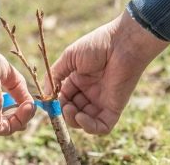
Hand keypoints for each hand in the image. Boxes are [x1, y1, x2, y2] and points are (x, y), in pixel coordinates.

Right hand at [46, 11, 168, 134]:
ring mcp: (102, 101)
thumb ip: (55, 75)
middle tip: (63, 106)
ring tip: (71, 110)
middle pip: (73, 111)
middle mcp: (89, 92)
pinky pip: (102, 127)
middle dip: (64, 112)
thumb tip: (46, 95)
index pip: (64, 98)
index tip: (50, 101)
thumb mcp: (69, 58)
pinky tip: (81, 117)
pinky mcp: (114, 108)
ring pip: (85, 122)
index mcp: (78, 80)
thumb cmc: (96, 45)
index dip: (56, 102)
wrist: (122, 42)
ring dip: (74, 120)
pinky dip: (89, 127)